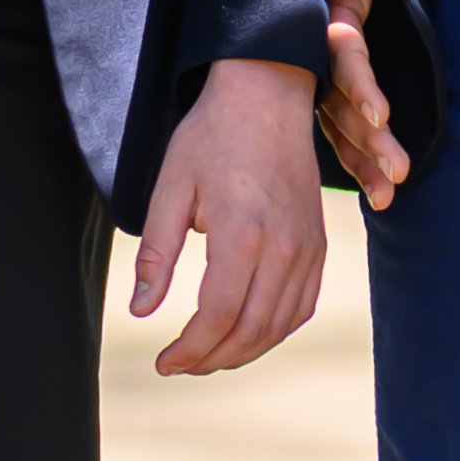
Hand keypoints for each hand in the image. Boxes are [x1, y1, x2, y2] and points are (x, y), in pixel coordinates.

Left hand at [131, 56, 328, 373]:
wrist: (268, 95)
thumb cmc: (212, 136)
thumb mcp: (170, 188)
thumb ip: (156, 254)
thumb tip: (142, 310)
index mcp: (241, 232)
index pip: (217, 315)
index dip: (189, 350)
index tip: (163, 362)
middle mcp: (282, 246)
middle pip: (250, 330)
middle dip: (211, 359)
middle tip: (180, 365)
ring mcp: (307, 247)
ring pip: (279, 325)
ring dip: (242, 352)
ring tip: (208, 356)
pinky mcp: (317, 243)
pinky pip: (301, 305)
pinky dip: (274, 331)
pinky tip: (247, 333)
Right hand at [307, 0, 410, 209]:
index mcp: (323, 28)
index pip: (343, 59)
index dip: (360, 85)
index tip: (379, 113)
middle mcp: (318, 65)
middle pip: (344, 106)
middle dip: (370, 141)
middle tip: (398, 172)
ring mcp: (322, 87)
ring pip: (343, 129)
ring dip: (366, 162)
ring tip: (390, 195)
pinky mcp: (331, 100)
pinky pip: (345, 137)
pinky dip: (362, 165)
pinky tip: (381, 195)